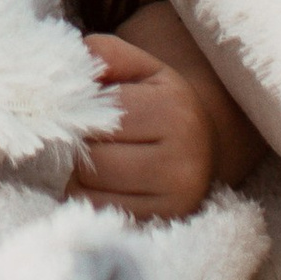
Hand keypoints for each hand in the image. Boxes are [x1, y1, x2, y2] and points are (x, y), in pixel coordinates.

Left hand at [70, 31, 219, 222]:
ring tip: (105, 162)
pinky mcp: (161, 225)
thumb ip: (106, 54)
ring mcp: (174, 201)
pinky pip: (98, 214)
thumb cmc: (161, 104)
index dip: (87, 113)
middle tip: (99, 140)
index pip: (100, 117)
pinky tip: (110, 185)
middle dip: (85, 147)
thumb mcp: (141, 68)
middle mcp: (182, 162)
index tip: (96, 111)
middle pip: (94, 160)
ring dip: (83, 176)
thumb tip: (76, 62)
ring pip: (90, 191)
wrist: (204, 148)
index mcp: (175, 112)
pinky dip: (91, 199)